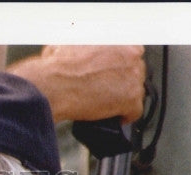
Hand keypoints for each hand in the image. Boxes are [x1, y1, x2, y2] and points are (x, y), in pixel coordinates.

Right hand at [8, 45, 145, 123]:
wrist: (55, 84)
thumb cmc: (59, 65)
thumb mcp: (69, 42)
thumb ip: (82, 46)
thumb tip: (73, 51)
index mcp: (118, 40)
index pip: (130, 53)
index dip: (118, 66)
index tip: (110, 73)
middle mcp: (131, 56)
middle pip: (134, 72)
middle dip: (122, 81)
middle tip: (106, 89)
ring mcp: (133, 78)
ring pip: (135, 91)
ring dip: (123, 98)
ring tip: (107, 104)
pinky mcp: (130, 99)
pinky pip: (134, 111)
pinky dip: (124, 116)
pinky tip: (113, 117)